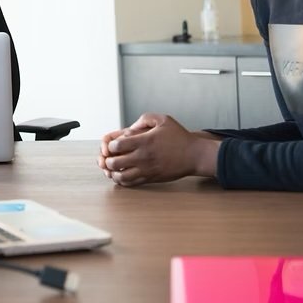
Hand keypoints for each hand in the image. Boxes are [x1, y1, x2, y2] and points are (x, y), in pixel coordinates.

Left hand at [97, 113, 219, 185]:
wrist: (194, 155)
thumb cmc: (179, 136)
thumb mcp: (163, 119)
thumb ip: (144, 119)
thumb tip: (130, 127)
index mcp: (144, 141)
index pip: (117, 145)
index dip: (110, 145)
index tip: (114, 144)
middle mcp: (143, 157)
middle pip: (115, 163)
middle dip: (108, 160)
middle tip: (109, 156)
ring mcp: (146, 170)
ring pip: (121, 176)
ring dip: (113, 172)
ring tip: (113, 167)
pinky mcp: (151, 178)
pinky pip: (131, 183)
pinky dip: (122, 181)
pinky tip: (122, 174)